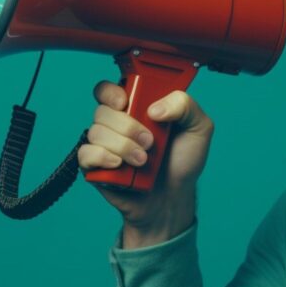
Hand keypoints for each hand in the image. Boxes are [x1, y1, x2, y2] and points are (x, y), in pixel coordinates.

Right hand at [77, 81, 213, 248]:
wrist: (173, 197)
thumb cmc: (183, 161)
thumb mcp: (199, 128)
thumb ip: (186, 106)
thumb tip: (155, 108)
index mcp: (136, 107)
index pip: (110, 89)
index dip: (111, 92)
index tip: (125, 101)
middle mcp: (116, 123)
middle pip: (102, 109)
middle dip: (128, 126)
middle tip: (150, 141)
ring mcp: (104, 144)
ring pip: (96, 131)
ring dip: (123, 146)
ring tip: (142, 160)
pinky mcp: (95, 166)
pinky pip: (86, 154)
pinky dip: (103, 158)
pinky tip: (121, 166)